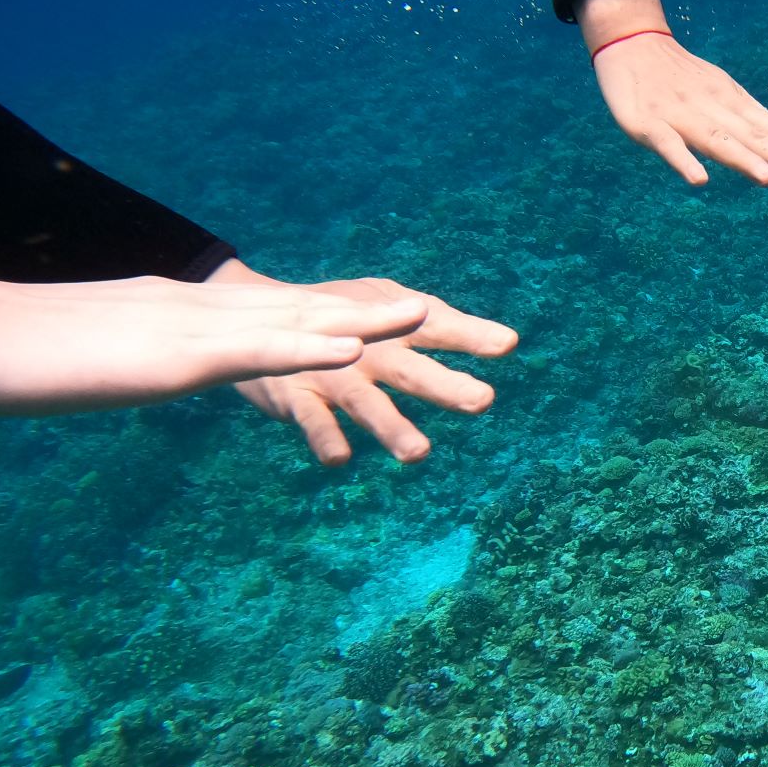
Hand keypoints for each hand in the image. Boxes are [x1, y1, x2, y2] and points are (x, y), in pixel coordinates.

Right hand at [0, 268, 428, 415]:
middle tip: (446, 315)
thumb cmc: (32, 360)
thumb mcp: (117, 365)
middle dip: (382, 319)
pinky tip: (347, 352)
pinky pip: (249, 351)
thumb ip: (151, 361)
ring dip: (364, 324)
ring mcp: (192, 329)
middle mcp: (204, 314)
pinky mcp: (173, 353)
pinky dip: (302, 349)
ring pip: (295, 325)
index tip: (410, 317)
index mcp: (193, 319)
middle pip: (314, 314)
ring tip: (426, 317)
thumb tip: (169, 362)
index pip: (289, 316)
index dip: (352, 317)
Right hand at [211, 260, 518, 465]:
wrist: (257, 311)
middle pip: (410, 370)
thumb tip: (510, 342)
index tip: (506, 345)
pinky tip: (339, 459)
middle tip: (482, 401)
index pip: (439, 329)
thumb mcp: (392, 308)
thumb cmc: (348, 315)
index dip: (472, 335)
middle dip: (445, 386)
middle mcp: (368, 349)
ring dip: (392, 428)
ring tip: (418, 453)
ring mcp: (333, 374)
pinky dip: (325, 438)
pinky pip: (313, 423)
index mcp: (394, 325)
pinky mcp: (296, 397)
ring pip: (367, 405)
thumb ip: (449, 327)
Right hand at [579, 0, 767, 187]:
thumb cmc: (682, 78)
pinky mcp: (649, 125)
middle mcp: (718, 113)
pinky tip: (699, 181)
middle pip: (759, 141)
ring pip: (720, 143)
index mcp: (737, 108)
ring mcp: (683, 119)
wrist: (632, 42)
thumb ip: (753, 126)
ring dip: (746, 162)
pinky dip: (684, 161)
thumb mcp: (724, 97)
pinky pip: (668, 146)